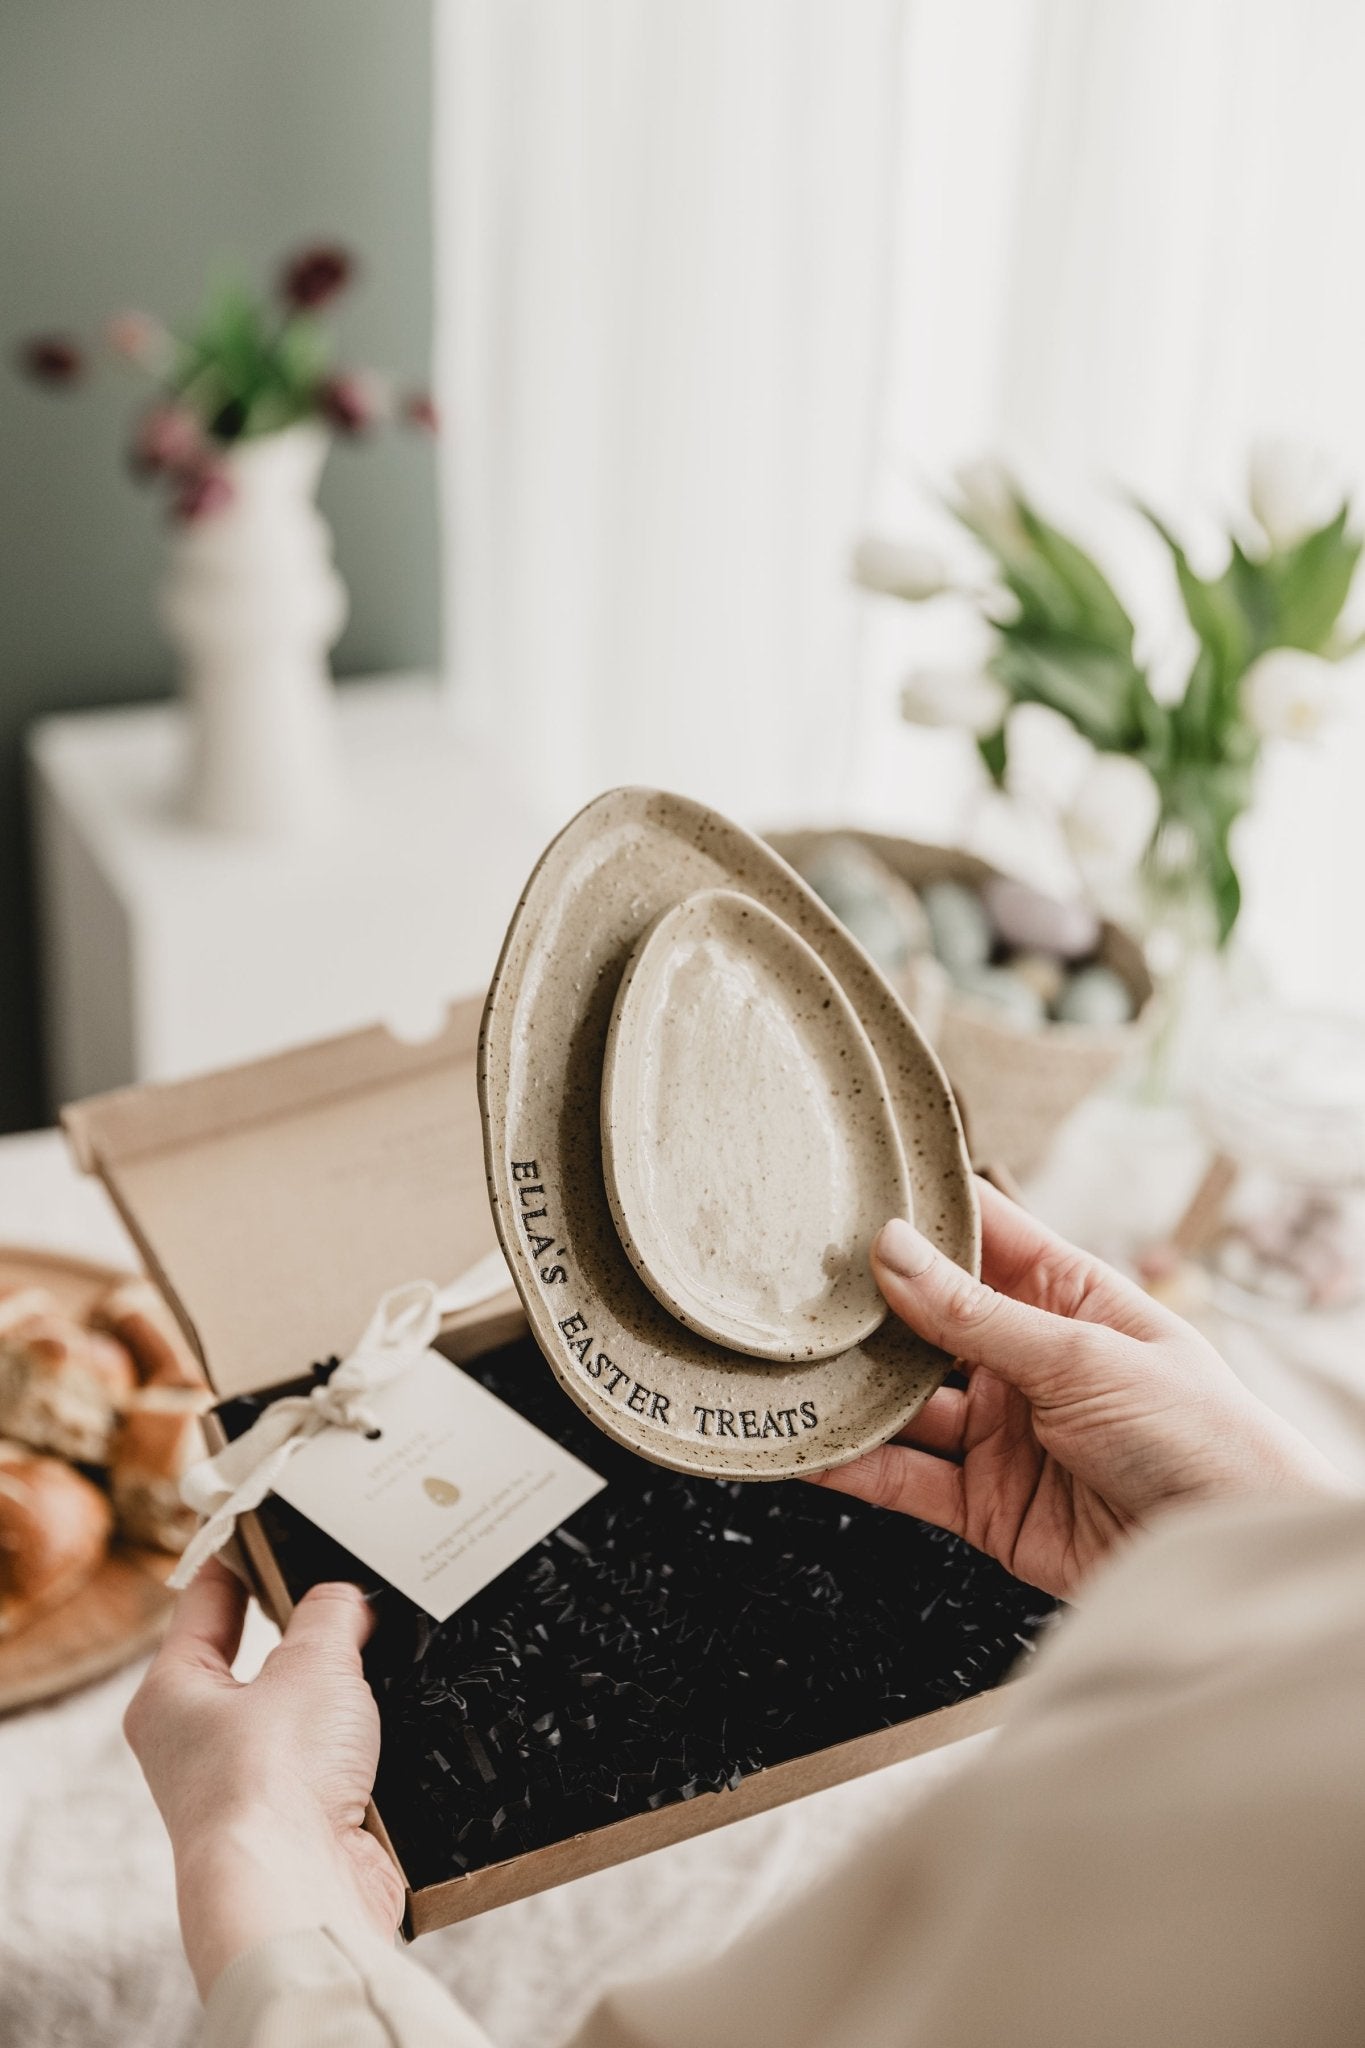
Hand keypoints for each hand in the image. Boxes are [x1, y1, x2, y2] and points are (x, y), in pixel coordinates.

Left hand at [124, 1561, 400, 1994]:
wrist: (298, 1892)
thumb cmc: (273, 1782)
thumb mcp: (312, 1664)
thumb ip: (332, 1614)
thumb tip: (347, 1600)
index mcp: (172, 1694)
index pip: (208, 1601)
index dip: (246, 1556)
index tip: (279, 1523)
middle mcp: (199, 1742)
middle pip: (260, 1657)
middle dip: (310, 1626)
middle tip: (353, 1583)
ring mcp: (251, 1784)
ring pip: (305, 1709)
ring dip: (344, 1689)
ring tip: (383, 1649)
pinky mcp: (301, 1820)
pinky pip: (338, 1758)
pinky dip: (367, 1740)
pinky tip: (396, 1719)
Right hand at [811, 1181, 1344, 1599]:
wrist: (1223, 1553)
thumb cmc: (1196, 1434)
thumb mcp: (1083, 1356)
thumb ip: (976, 1314)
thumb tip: (893, 1249)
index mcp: (1065, 1296)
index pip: (980, 1234)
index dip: (917, 1213)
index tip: (845, 1190)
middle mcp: (1025, 1357)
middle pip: (925, 1319)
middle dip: (863, 1304)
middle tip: (787, 1280)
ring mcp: (1002, 1431)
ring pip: (903, 1401)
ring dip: (848, 1388)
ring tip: (783, 1366)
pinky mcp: (984, 1504)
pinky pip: (905, 1478)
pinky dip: (854, 1465)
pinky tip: (809, 1444)